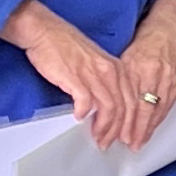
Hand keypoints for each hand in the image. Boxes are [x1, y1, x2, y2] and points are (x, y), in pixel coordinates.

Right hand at [4, 0, 136, 147]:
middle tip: (109, 143)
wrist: (44, 31)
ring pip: (109, 108)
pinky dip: (84, 114)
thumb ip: (103, 82)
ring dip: (104, 128)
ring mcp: (93, 73)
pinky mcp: (75, 77)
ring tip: (97, 138)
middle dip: (118, 130)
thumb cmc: (65, 47)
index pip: (131, 100)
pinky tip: (79, 119)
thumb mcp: (93, 63)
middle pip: (123, 107)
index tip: (125, 136)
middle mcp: (108, 70)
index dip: (130, 122)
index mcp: (116, 67)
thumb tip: (107, 106)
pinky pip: (86, 102)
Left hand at [111, 0, 175, 146]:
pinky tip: (152, 129)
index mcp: (135, 64)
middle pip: (141, 106)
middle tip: (124, 142)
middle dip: (133, 128)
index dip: (119, 116)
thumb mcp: (127, 52)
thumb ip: (119, 75)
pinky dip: (159, 120)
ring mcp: (167, 78)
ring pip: (155, 109)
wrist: (174, 26)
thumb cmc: (149, 38)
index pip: (126, 97)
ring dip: (146, 128)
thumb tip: (104, 96)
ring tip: (137, 142)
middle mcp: (151, 72)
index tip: (111, 129)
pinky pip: (168, 105)